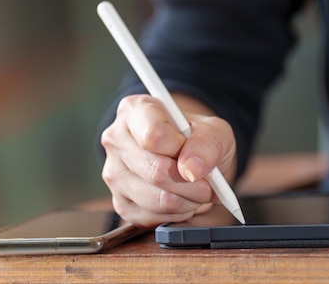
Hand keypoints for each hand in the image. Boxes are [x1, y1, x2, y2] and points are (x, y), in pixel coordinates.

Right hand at [100, 93, 236, 227]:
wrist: (190, 157)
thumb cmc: (197, 139)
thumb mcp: (215, 130)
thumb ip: (207, 143)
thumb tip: (192, 169)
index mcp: (135, 110)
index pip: (153, 136)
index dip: (181, 150)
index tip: (196, 155)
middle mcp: (116, 139)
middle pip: (155, 171)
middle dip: (192, 183)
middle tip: (209, 183)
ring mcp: (114, 173)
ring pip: (155, 199)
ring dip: (188, 201)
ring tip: (198, 191)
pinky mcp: (120, 202)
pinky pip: (152, 218)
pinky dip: (177, 214)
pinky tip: (183, 200)